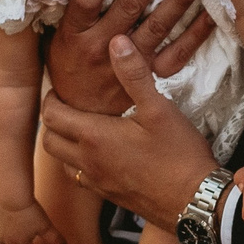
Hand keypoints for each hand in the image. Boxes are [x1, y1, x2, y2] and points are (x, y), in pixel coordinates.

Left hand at [38, 37, 216, 227]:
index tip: (61, 88)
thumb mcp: (159, 109)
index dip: (50, 98)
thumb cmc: (179, 155)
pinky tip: (99, 154)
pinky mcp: (109, 196)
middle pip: (48, 140)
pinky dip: (78, 163)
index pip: (51, 115)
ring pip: (61, 162)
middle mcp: (87, 162)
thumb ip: (135, 75)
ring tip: (81, 127)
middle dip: (52, 121)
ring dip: (63, 144)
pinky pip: (80, 178)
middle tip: (68, 105)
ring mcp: (97, 182)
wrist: (194, 202)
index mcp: (94, 137)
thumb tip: (117, 41)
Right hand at [44, 0, 216, 113]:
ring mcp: (128, 63)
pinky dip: (195, 34)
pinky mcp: (149, 77)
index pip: (87, 0)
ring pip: (156, 26)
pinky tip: (209, 15)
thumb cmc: (71, 65)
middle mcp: (101, 46)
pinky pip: (177, 54)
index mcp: (74, 33)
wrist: (82, 114)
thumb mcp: (60, 37)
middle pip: (129, 8)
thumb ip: (76, 8)